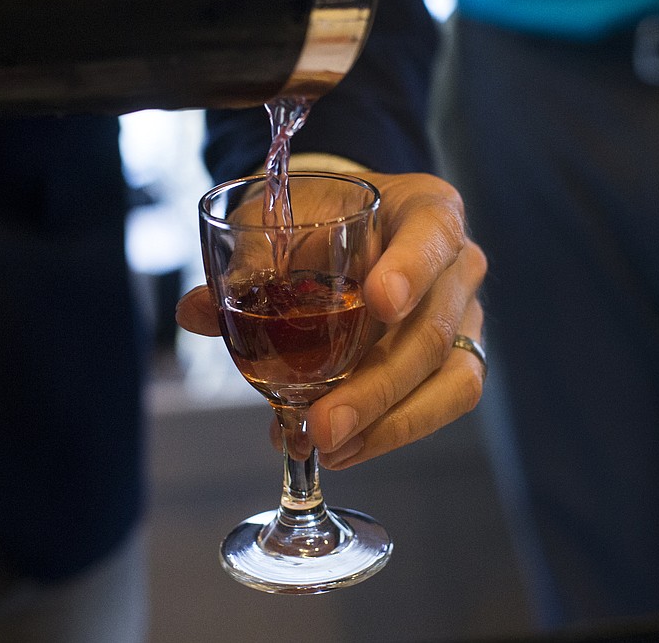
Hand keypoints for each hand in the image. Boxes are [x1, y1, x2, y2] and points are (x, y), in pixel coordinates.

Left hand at [177, 172, 488, 468]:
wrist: (341, 227)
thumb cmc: (319, 217)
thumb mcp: (282, 221)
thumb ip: (247, 262)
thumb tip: (194, 312)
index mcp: (425, 210)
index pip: (431, 234)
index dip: (410, 269)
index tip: (380, 302)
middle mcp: (458, 263)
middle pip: (432, 329)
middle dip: (376, 385)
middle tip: (324, 423)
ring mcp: (463, 316)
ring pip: (450, 380)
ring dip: (386, 422)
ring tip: (328, 446)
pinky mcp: (454, 362)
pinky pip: (438, 406)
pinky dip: (387, 433)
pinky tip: (342, 449)